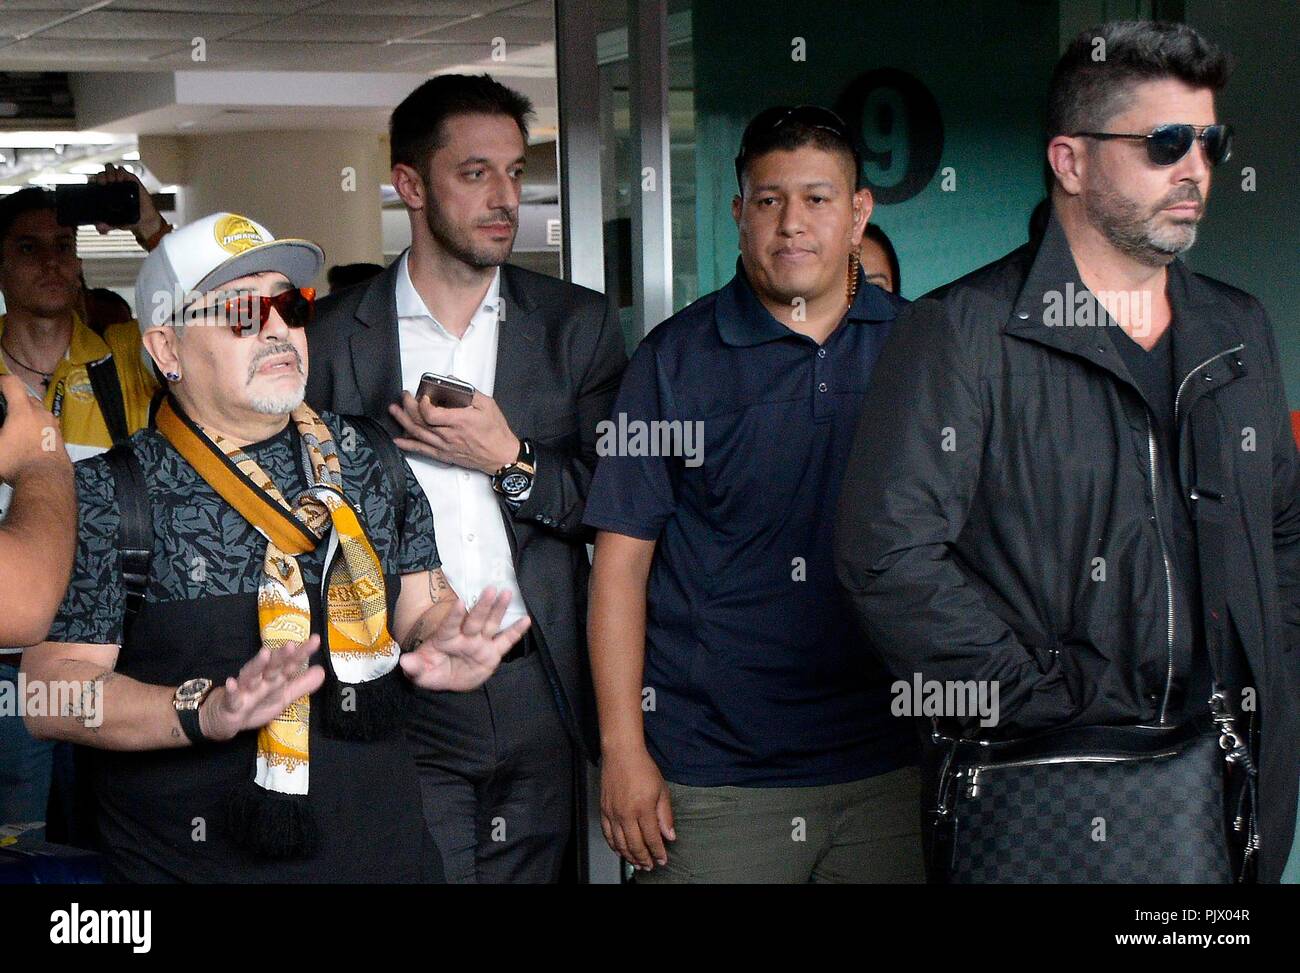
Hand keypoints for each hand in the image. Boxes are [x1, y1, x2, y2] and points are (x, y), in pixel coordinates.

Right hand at [0, 375, 66, 483]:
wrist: (47, 480)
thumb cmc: (16, 462)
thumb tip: (3, 433)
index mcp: (23, 410)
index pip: (13, 384)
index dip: (2, 381)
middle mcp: (41, 413)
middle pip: (28, 398)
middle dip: (15, 400)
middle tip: (5, 412)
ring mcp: (54, 425)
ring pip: (40, 412)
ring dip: (28, 414)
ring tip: (16, 427)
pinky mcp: (60, 438)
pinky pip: (47, 425)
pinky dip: (37, 426)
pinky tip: (30, 438)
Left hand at [89, 163, 162, 240]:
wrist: (144, 219)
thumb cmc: (128, 220)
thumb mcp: (114, 224)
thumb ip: (106, 226)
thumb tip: (99, 228)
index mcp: (103, 194)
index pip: (93, 182)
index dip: (92, 181)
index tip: (96, 185)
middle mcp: (110, 186)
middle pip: (100, 173)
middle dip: (101, 176)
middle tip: (106, 183)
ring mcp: (120, 182)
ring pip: (109, 169)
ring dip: (110, 172)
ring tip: (114, 181)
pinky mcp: (130, 180)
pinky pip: (123, 170)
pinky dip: (121, 172)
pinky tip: (122, 179)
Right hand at [198, 635, 324, 742]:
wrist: (223, 718)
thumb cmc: (255, 704)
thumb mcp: (281, 697)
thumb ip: (301, 685)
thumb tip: (322, 670)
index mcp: (274, 679)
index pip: (290, 664)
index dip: (302, 653)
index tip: (315, 640)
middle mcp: (260, 680)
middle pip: (271, 667)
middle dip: (281, 656)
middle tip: (290, 645)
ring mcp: (244, 690)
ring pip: (250, 676)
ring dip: (257, 665)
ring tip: (265, 654)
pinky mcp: (230, 704)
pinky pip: (230, 697)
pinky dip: (231, 691)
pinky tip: (231, 683)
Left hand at [389, 390, 518, 473]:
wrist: (501, 455)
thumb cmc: (496, 432)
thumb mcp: (487, 405)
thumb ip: (469, 391)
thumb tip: (452, 381)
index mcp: (459, 421)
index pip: (430, 414)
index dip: (421, 404)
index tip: (422, 396)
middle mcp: (449, 435)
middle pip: (420, 422)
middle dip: (407, 407)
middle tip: (404, 397)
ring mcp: (445, 446)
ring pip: (418, 434)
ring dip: (403, 422)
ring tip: (394, 411)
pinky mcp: (444, 455)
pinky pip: (422, 450)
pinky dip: (408, 445)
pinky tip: (399, 440)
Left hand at [399, 586, 529, 690]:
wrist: (446, 677)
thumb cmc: (432, 670)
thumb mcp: (421, 673)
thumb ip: (414, 667)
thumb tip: (405, 661)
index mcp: (446, 639)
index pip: (450, 625)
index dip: (455, 615)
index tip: (460, 602)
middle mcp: (465, 637)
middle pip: (475, 619)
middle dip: (482, 605)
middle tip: (490, 589)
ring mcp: (480, 643)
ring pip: (491, 624)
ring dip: (499, 609)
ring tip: (507, 593)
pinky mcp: (492, 652)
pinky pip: (505, 641)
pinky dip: (516, 631)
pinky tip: (526, 620)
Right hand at [600, 744, 675, 869]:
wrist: (621, 753)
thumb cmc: (642, 768)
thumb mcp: (661, 790)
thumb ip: (665, 815)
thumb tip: (669, 835)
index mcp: (643, 808)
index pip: (652, 838)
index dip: (658, 852)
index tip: (663, 860)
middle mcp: (626, 813)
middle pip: (635, 845)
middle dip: (644, 859)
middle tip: (650, 866)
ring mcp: (613, 813)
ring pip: (620, 843)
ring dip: (629, 856)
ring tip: (638, 863)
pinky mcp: (604, 810)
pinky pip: (607, 834)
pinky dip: (614, 846)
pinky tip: (621, 851)